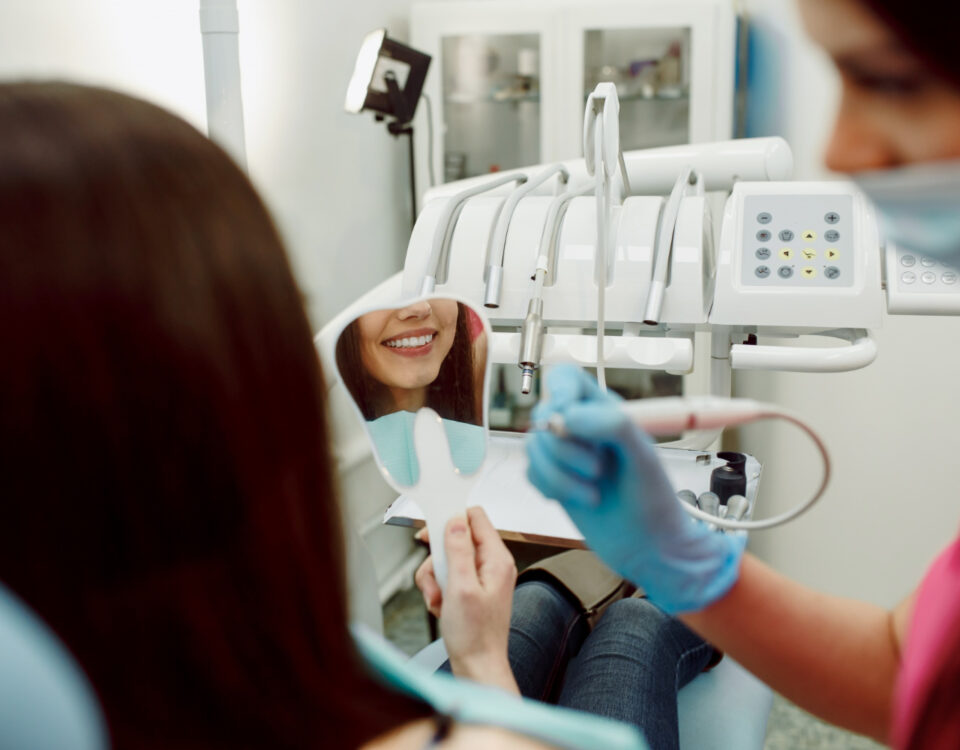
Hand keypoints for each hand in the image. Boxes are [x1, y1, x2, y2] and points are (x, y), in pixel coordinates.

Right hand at [414, 507, 519, 692]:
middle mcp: (492, 564)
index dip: (452, 518)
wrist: (477, 666)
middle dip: (438, 559)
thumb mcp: (461, 587)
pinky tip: (441, 607)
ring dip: (436, 579)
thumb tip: (455, 520)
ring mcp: (481, 577)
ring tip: (439, 600)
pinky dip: (439, 590)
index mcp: (497, 559)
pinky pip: (448, 577)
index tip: (432, 530)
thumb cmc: (475, 635)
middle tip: (435, 577)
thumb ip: (458, 550)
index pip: (476, 518)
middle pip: (456, 539)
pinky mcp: (471, 589)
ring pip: (447, 560)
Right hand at [525, 365, 744, 613]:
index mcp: (606, 411)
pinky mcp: (554, 481)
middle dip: (566, 448)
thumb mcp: (643, 455)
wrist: (650, 548)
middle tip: (599, 469)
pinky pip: (530, 472)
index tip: (566, 416)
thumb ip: (610, 423)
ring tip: (593, 491)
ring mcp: (566, 456)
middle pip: (543, 415)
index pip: (566, 379)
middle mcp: (583, 429)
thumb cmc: (655, 502)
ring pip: (532, 446)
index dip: (559, 391)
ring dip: (560, 474)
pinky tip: (579, 498)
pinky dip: (551, 488)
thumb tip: (566, 416)